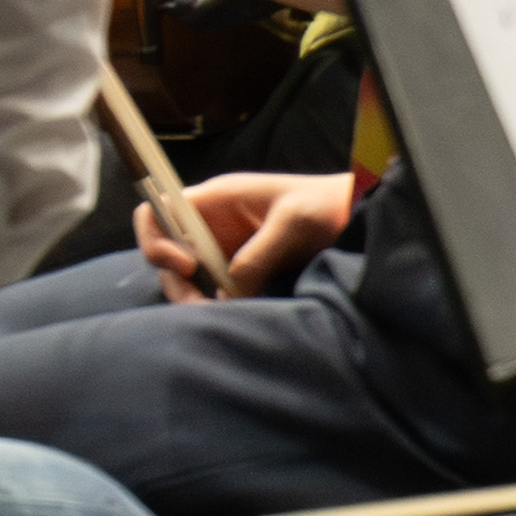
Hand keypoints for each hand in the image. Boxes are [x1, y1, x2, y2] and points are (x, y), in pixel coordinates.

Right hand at [137, 168, 356, 303]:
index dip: (157, 239)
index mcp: (216, 200)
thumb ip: (258, 255)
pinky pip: (216, 289)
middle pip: (168, 254)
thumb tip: (231, 292)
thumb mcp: (294, 222)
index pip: (158, 212)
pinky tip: (236, 313)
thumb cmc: (328, 204)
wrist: (358, 216)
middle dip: (177, 282)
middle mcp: (213, 224)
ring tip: (218, 315)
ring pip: (190, 277)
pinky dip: (218, 304)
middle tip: (200, 307)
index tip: (187, 265)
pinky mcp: (243, 270)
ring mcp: (226, 248)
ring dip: (195, 298)